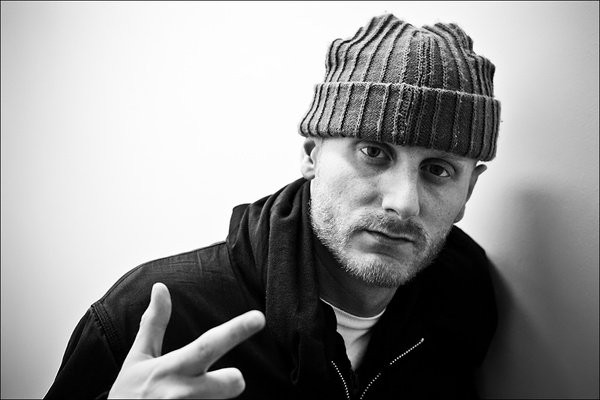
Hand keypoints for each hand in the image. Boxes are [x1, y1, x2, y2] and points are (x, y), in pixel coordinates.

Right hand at [108, 282, 265, 398]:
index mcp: (173, 368)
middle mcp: (182, 393)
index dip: (236, 330)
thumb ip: (154, 323)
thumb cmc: (129, 394)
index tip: (259, 318)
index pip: (209, 344)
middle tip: (227, 380)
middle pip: (231, 384)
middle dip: (234, 380)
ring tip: (189, 398)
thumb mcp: (138, 357)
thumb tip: (160, 288)